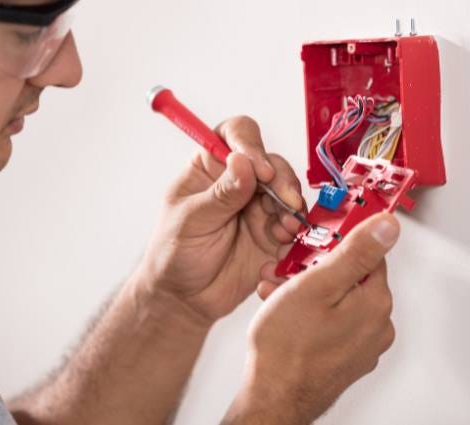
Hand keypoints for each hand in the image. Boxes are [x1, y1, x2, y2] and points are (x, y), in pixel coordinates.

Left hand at [136, 116, 304, 322]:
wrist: (185, 300)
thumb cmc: (174, 255)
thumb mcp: (191, 221)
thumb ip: (220, 194)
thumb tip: (242, 161)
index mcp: (210, 167)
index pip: (235, 135)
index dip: (251, 145)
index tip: (259, 169)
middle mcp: (238, 181)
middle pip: (272, 163)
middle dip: (282, 181)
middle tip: (285, 203)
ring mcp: (258, 207)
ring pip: (288, 193)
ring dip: (291, 208)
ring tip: (284, 230)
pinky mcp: (273, 233)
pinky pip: (295, 226)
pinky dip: (295, 234)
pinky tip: (282, 246)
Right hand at [223, 213, 398, 424]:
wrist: (272, 398)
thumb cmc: (287, 348)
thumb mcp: (316, 285)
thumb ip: (355, 252)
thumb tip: (388, 226)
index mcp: (376, 303)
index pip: (367, 253)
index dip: (335, 244)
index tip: (313, 244)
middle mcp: (377, 326)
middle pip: (350, 278)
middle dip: (314, 270)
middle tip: (286, 273)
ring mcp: (362, 346)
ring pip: (337, 301)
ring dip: (307, 292)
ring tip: (277, 296)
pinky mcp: (345, 359)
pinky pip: (331, 324)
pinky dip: (310, 316)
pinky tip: (285, 317)